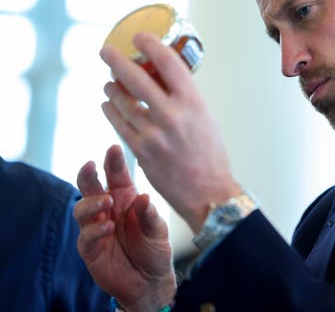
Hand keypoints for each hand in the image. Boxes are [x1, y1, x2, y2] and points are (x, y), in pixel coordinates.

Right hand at [74, 145, 175, 311]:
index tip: (113, 147)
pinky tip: (107, 227)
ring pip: (81, 208)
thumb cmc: (154, 249)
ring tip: (106, 202)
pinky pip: (85, 236)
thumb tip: (142, 197)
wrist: (150, 281)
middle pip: (90, 186)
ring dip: (92, 203)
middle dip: (88, 174)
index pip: (116, 175)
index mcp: (125, 197)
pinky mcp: (90, 248)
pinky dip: (94, 230)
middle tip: (91, 165)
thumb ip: (150, 216)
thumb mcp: (159, 231)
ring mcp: (96, 227)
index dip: (113, 161)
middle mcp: (108, 209)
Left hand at [100, 32, 241, 232]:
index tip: (139, 36)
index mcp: (194, 102)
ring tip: (109, 82)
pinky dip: (111, 110)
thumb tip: (163, 80)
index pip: (168, 62)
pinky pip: (118, 124)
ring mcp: (154, 134)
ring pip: (122, 101)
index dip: (150, 44)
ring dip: (112, 88)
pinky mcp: (141, 151)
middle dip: (116, 60)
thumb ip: (185, 99)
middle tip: (106, 51)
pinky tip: (108, 104)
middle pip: (136, 78)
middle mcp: (173, 115)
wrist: (208, 193)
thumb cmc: (211, 155)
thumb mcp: (206, 118)